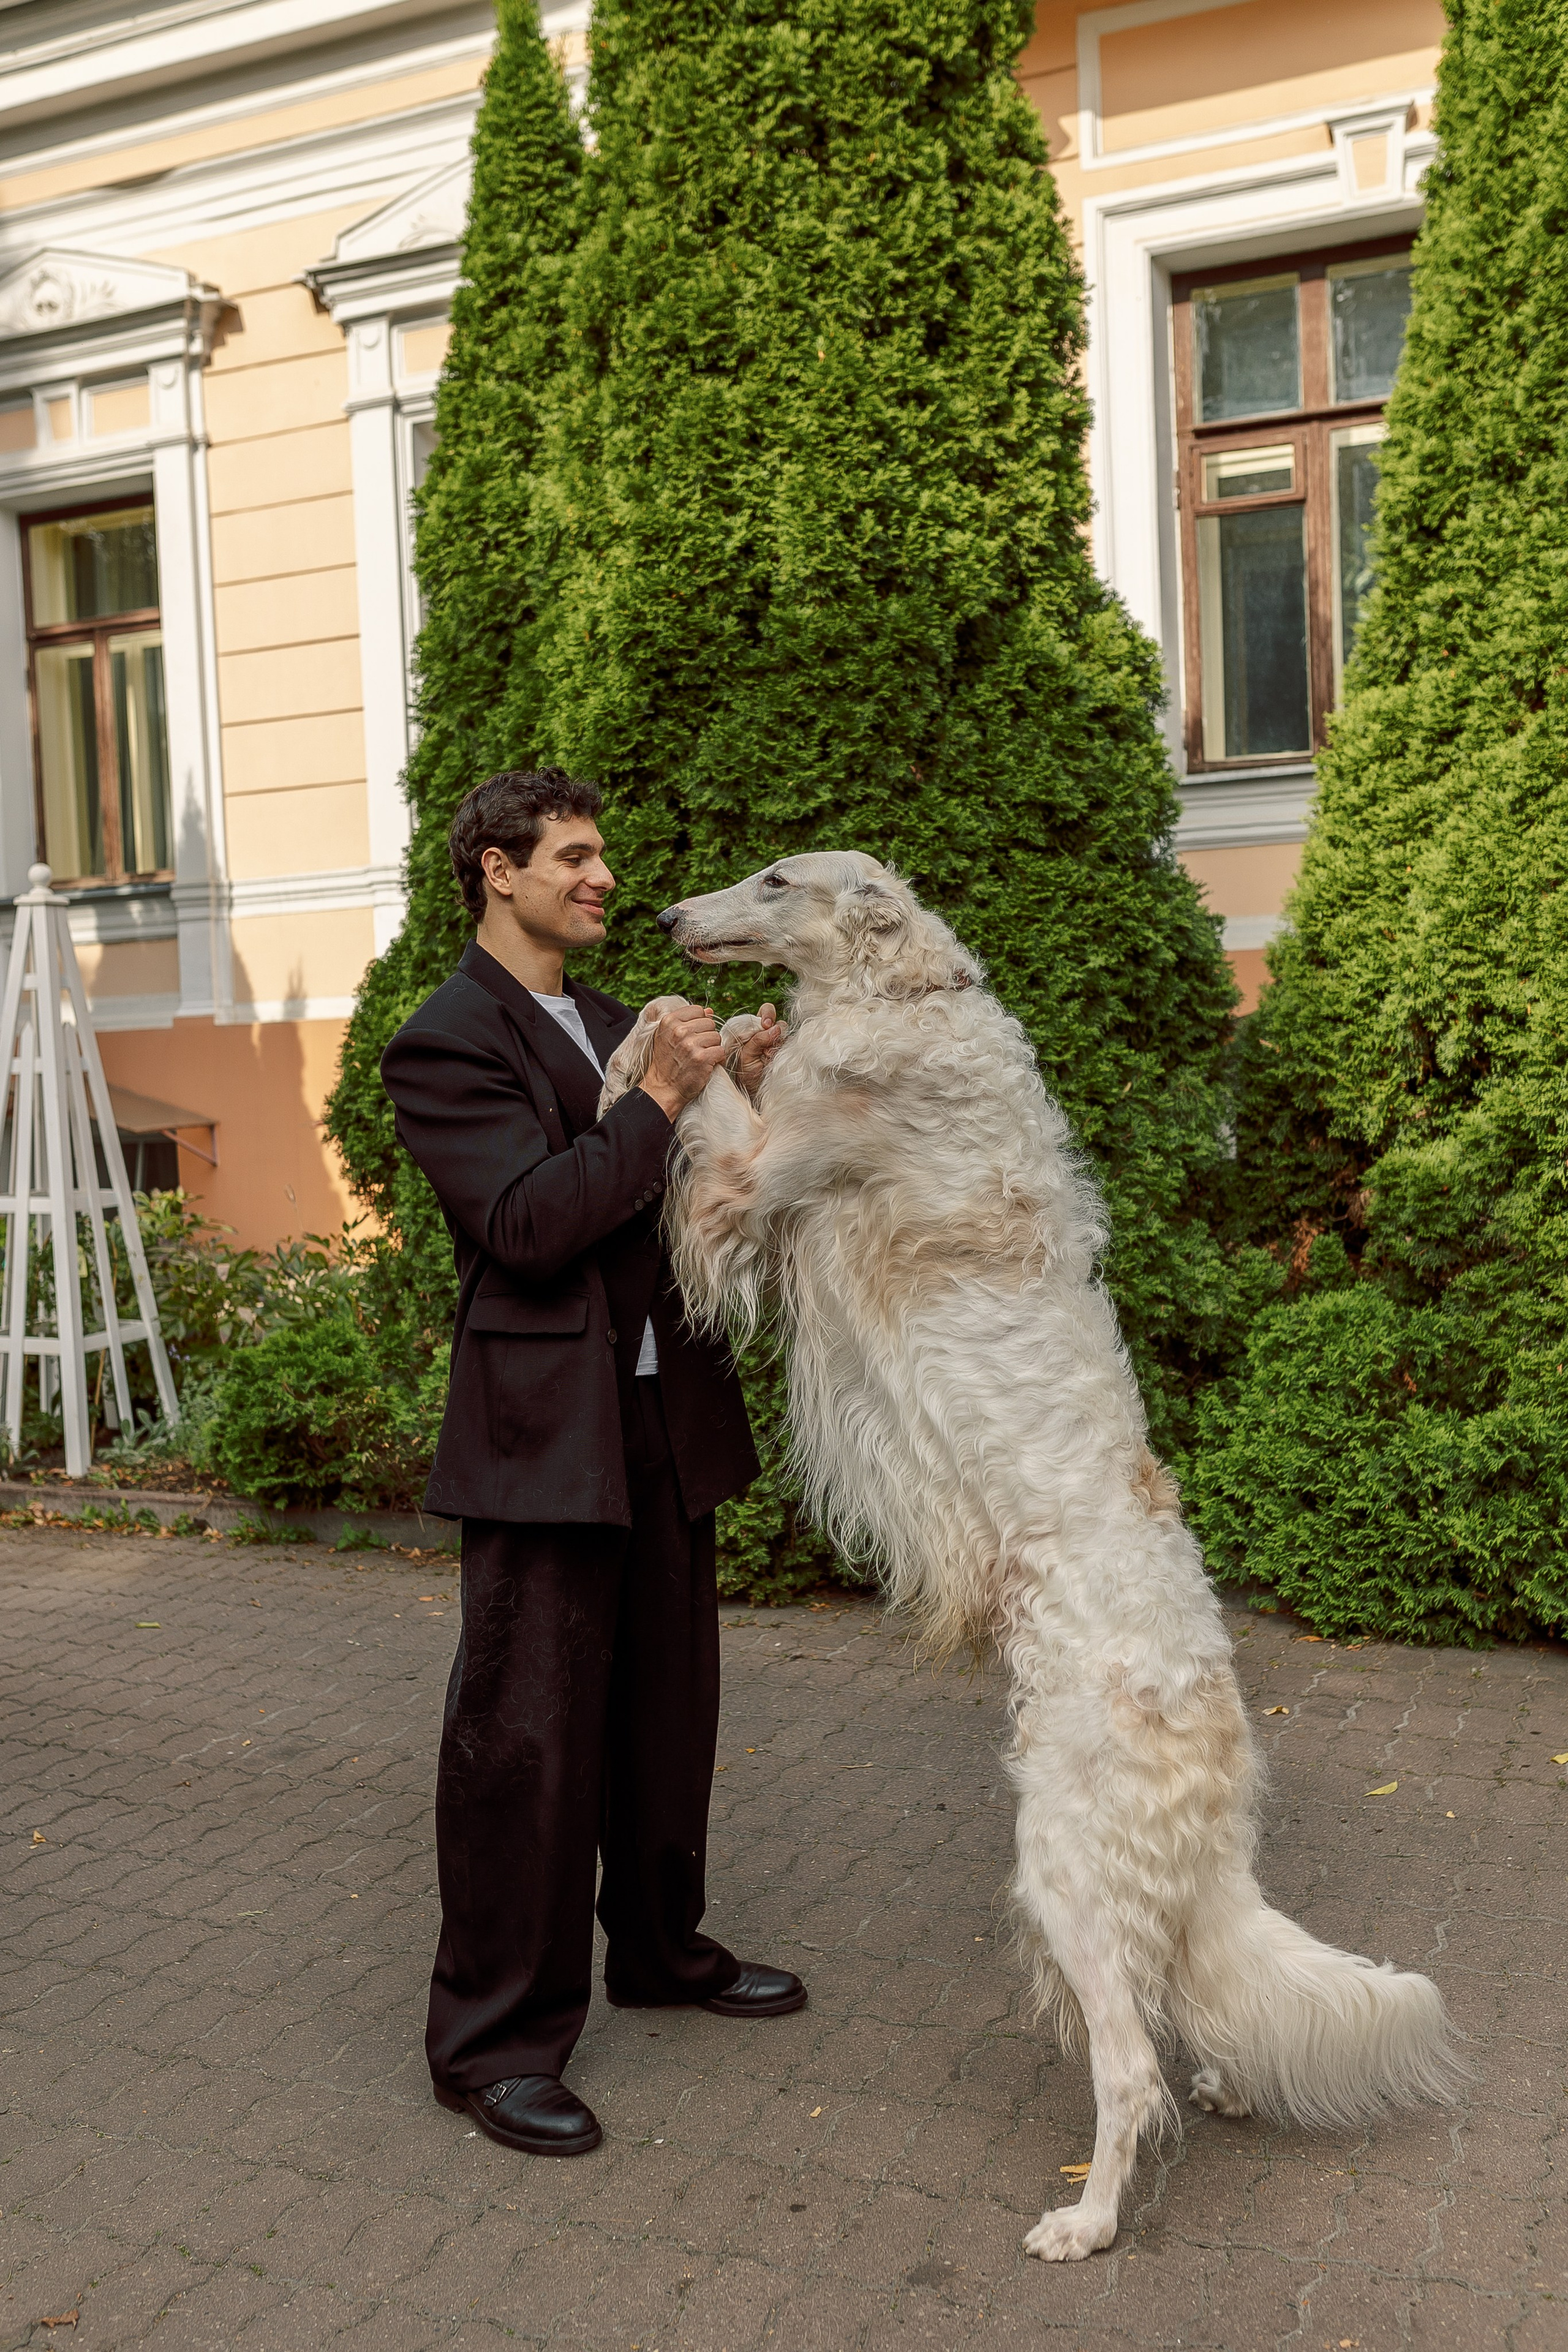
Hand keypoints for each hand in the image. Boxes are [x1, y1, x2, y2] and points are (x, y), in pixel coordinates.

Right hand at [638, 1002, 724, 1119]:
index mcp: (669, 1021)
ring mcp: (690, 1044)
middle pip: (710, 1023)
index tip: (693, 1036)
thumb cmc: (667, 1062)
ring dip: (713, 1048)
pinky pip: (721, 1051)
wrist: (664, 1088)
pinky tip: (708, 1065)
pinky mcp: (701, 1058)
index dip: (699, 1023)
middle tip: (697, 1049)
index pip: (698, 1010)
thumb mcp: (668, 1036)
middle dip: (707, 1036)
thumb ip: (687, 1020)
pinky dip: (718, 1059)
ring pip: (717, 1037)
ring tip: (701, 1057)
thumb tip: (709, 1011)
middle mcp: (679, 1031)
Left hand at [732, 1003, 786, 1098]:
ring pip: (783, 1027)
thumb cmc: (747, 1074)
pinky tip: (777, 1057)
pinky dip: (785, 1047)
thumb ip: (757, 1040)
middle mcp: (764, 1032)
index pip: (760, 1014)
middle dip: (772, 1019)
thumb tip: (776, 1028)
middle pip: (772, 1014)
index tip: (766, 1024)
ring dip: (778, 1038)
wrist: (759, 1091)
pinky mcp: (787, 1048)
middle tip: (771, 1028)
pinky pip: (790, 1041)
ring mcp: (777, 1039)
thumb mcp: (746, 1056)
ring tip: (769, 1054)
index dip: (765, 1015)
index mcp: (750, 1030)